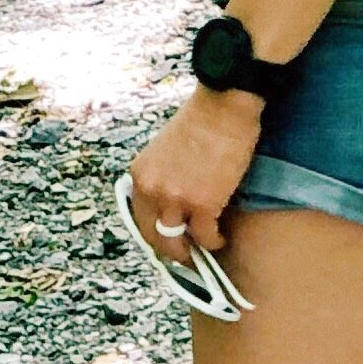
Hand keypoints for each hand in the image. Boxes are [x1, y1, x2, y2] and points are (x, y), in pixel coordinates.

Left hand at [127, 86, 264, 265]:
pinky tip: (221, 238)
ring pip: (177, 243)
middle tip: (185, 256)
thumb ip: (162, 177)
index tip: (167, 242)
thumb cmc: (201, 121)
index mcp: (141, 175)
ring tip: (203, 250)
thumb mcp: (164, 151)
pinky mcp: (203, 205)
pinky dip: (214, 242)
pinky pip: (206, 237)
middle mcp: (152, 190)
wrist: (223, 107)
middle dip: (171, 251)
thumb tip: (172, 203)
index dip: (154, 235)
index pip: (139, 218)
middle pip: (154, 237)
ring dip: (191, 252)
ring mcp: (176, 200)